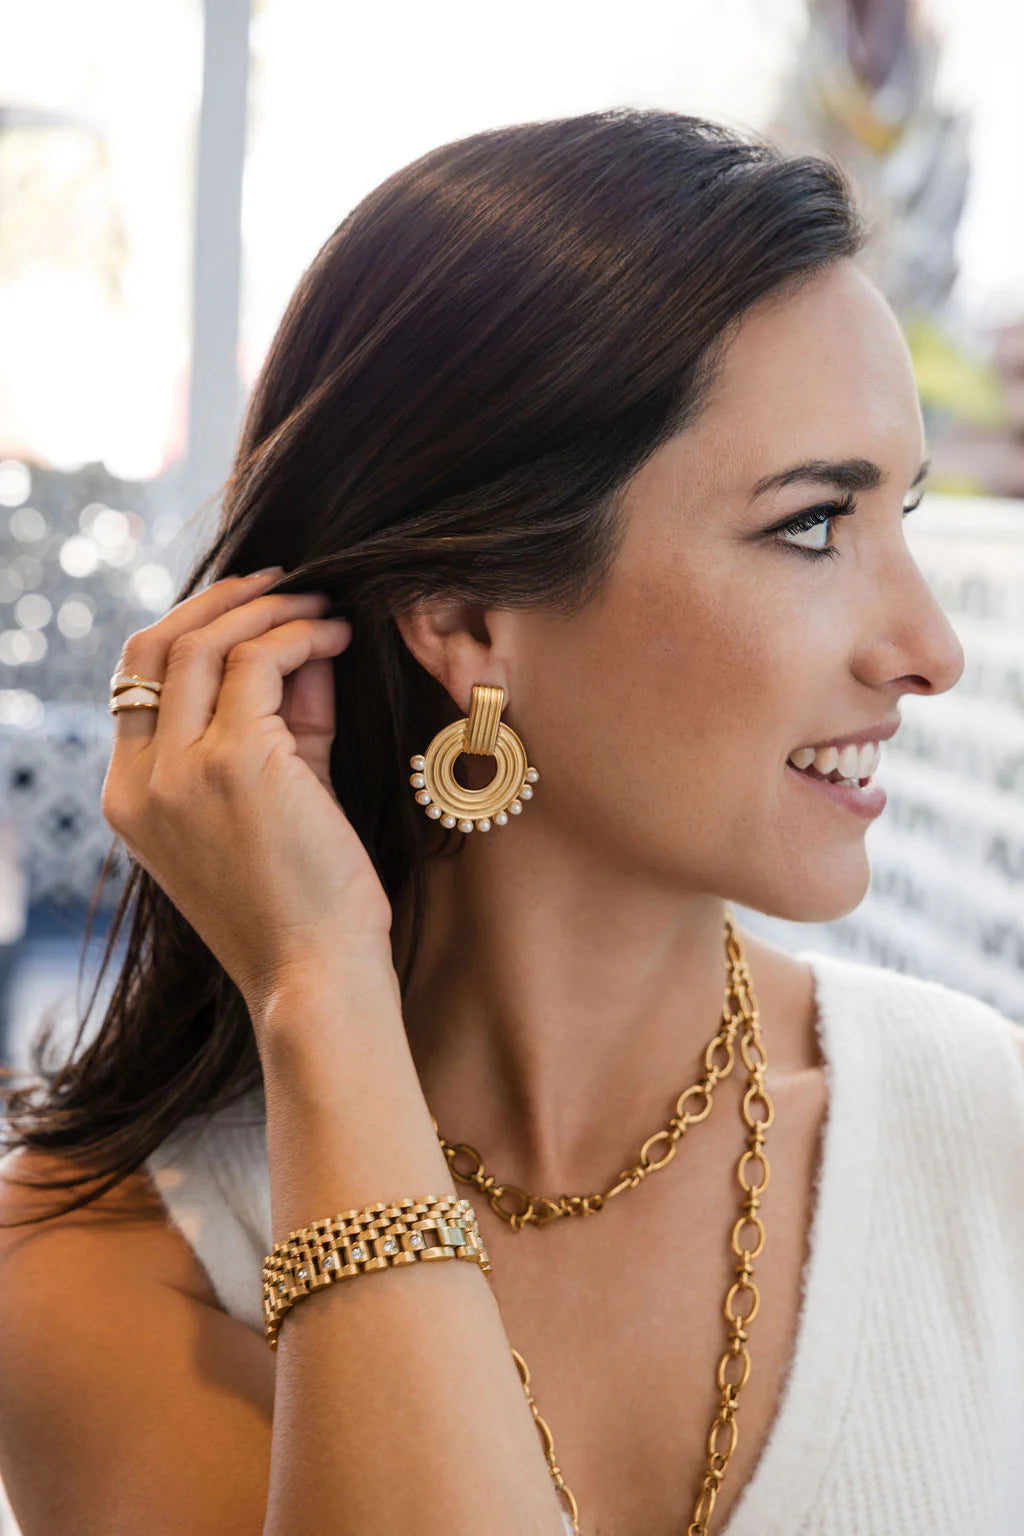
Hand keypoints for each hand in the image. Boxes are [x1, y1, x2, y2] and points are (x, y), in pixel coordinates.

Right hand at [101, 568, 396, 1023]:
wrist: (315, 978)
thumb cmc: (301, 902)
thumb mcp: (273, 798)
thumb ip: (278, 721)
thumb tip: (300, 642)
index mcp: (129, 797)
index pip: (134, 680)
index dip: (191, 628)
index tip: (250, 609)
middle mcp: (141, 779)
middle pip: (158, 645)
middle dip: (226, 601)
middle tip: (286, 584)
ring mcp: (181, 770)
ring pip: (206, 642)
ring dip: (271, 611)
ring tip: (324, 610)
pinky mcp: (235, 763)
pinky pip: (258, 662)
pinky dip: (299, 635)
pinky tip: (338, 637)